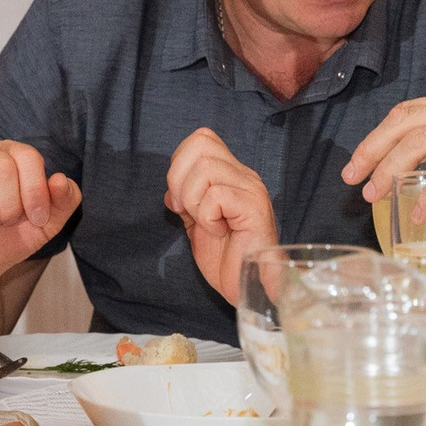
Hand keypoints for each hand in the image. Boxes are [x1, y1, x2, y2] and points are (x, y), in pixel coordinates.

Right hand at [0, 140, 81, 282]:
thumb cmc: (8, 238)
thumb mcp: (45, 224)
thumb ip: (64, 201)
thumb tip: (61, 180)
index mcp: (9, 154)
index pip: (27, 156)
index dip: (35, 191)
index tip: (36, 218)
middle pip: (0, 167)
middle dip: (9, 207)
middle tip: (4, 222)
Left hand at [164, 128, 277, 305]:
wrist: (248, 287)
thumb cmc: (226, 259)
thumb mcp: (197, 224)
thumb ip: (186, 201)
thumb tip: (171, 192)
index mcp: (232, 175)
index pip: (202, 138)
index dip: (179, 163)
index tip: (179, 200)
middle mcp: (244, 176)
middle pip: (201, 143)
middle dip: (179, 178)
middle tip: (186, 210)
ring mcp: (251, 190)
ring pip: (206, 168)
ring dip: (193, 200)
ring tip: (206, 223)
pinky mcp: (254, 208)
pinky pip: (216, 195)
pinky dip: (206, 215)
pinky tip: (218, 231)